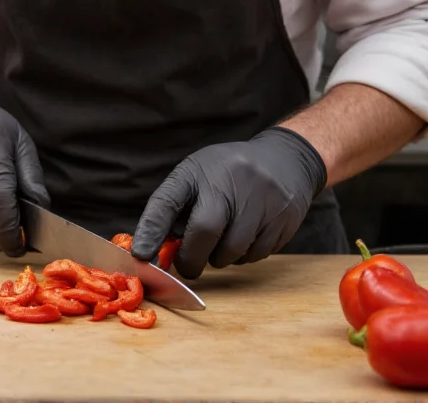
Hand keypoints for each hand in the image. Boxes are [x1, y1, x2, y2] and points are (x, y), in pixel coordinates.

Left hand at [131, 127, 326, 278]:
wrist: (286, 159)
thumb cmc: (229, 173)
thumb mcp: (198, 177)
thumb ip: (177, 209)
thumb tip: (154, 250)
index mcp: (199, 170)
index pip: (168, 200)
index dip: (151, 229)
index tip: (141, 255)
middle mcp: (230, 181)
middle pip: (204, 230)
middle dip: (191, 258)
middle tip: (188, 267)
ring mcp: (260, 200)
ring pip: (232, 250)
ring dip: (220, 258)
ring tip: (222, 242)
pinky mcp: (282, 219)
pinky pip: (256, 255)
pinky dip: (245, 256)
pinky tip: (246, 237)